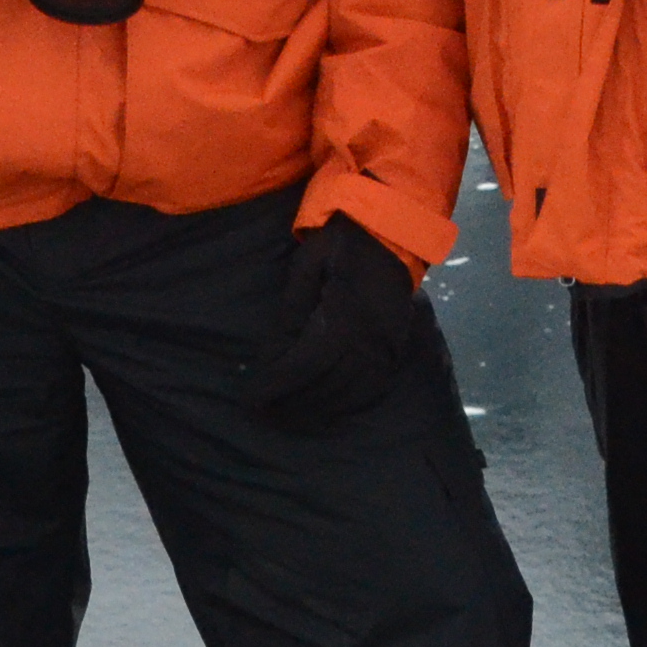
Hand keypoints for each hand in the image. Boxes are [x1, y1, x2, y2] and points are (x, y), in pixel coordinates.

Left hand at [249, 215, 432, 429]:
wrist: (392, 231)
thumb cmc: (342, 244)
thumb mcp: (306, 265)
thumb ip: (290, 310)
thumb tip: (273, 355)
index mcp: (344, 317)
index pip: (303, 365)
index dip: (275, 386)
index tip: (251, 400)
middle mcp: (368, 341)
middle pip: (324, 387)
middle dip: (290, 404)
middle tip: (263, 412)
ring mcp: (386, 348)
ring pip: (347, 394)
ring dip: (315, 409)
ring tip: (287, 414)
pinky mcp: (396, 350)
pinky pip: (371, 390)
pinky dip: (345, 404)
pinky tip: (326, 406)